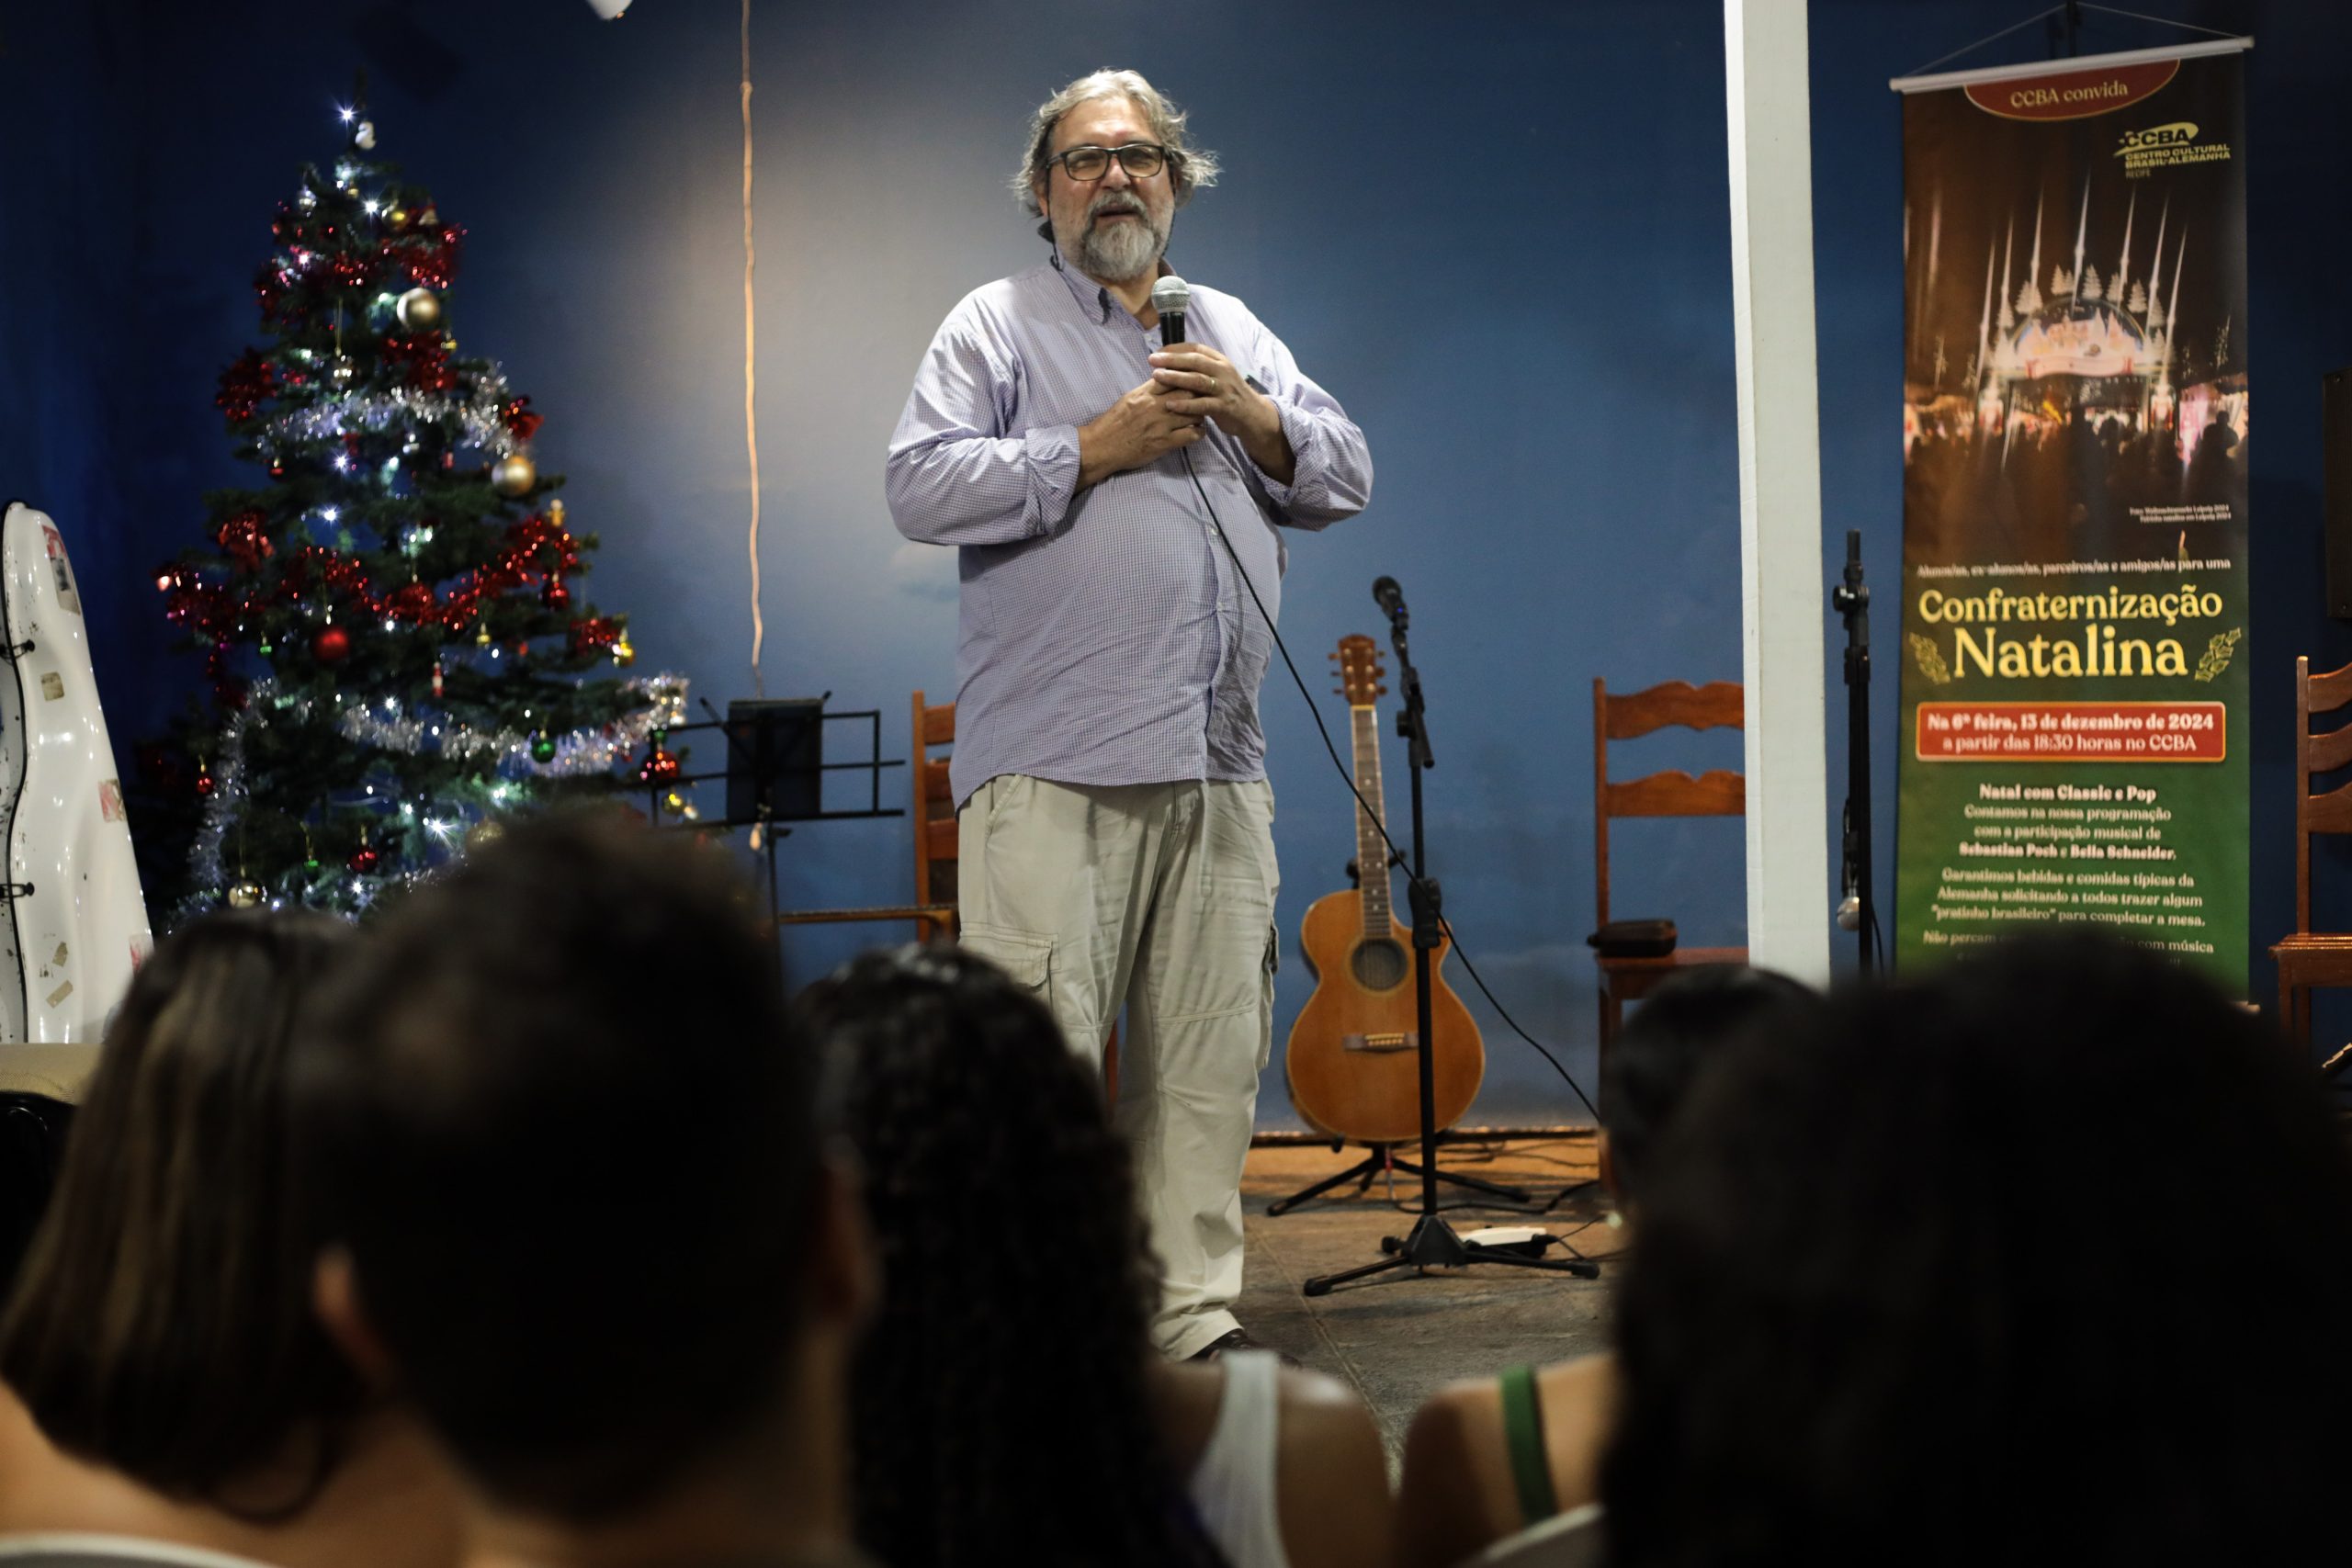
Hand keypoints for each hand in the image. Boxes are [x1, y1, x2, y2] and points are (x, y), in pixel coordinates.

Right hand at [1077, 378, 1203, 489]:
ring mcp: (1161, 424)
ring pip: (1194, 413)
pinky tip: (1197, 431)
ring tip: (1200, 416)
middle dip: (1199, 395)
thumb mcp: (1129, 398)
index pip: (1174, 377)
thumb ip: (1148, 389)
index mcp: (1145, 392)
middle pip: (1189, 393)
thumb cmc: (1114, 422)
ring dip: (1201, 414)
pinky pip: (1192, 434)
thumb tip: (1164, 380)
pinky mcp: (1164, 442)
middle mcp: (1155, 406)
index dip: (1187, 378)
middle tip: (1203, 399)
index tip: (1193, 381)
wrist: (1101, 446)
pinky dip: (1199, 432)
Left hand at [1150, 344, 1293, 484]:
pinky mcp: (1225, 406)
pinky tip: (1170, 405)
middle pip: (1195, 361)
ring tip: (1156, 377)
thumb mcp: (1217, 377)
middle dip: (1172, 359)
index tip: (1158, 352)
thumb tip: (1171, 362)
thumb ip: (1199, 369)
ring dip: (1176, 377)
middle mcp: (1223, 371)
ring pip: (1198, 380)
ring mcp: (1225, 388)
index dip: (1175, 349)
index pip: (1195, 348)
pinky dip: (1186, 404)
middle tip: (1152, 360)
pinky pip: (1203, 404)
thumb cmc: (1228, 395)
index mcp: (1219, 361)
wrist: (1252, 415)